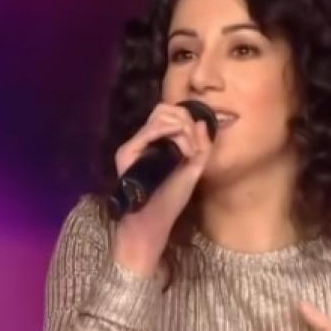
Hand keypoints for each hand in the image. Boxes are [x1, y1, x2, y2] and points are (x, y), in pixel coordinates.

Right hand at [111, 101, 213, 275]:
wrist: (154, 221)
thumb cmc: (171, 199)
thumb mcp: (194, 170)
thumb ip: (202, 146)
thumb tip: (202, 121)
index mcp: (159, 141)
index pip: (171, 114)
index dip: (188, 121)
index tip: (197, 147)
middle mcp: (145, 139)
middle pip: (165, 108)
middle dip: (186, 121)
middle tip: (193, 148)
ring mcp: (135, 144)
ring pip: (160, 115)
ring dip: (182, 130)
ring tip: (188, 153)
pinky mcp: (128, 151)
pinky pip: (151, 129)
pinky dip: (171, 133)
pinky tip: (181, 149)